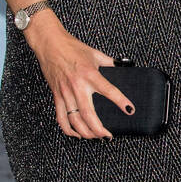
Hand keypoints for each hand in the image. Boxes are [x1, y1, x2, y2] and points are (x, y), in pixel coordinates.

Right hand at [25, 12, 134, 138]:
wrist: (49, 44)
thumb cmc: (72, 47)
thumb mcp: (95, 53)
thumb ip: (110, 63)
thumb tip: (123, 67)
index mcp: (90, 74)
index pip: (109, 90)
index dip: (121, 102)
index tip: (130, 110)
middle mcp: (77, 86)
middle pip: (89, 114)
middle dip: (99, 129)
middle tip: (108, 136)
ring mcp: (65, 93)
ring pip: (75, 120)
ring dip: (86, 132)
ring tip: (96, 137)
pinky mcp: (56, 96)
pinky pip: (61, 117)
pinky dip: (68, 129)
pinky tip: (77, 134)